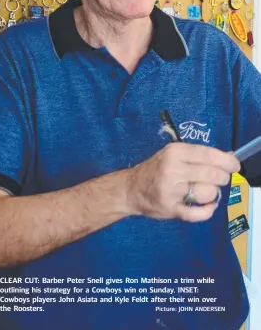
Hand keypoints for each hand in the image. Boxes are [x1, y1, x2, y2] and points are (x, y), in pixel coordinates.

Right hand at [125, 143, 240, 221]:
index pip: (209, 155)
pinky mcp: (170, 208)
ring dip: (213, 194)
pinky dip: (207, 211)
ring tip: (206, 192)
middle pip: (212, 174)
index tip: (235, 165)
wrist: (130, 188)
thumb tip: (228, 156)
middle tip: (219, 180)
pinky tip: (208, 207)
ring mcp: (171, 190)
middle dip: (222, 178)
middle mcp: (173, 169)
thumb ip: (199, 155)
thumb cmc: (156, 169)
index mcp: (175, 152)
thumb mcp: (173, 154)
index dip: (227, 161)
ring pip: (207, 193)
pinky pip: (197, 213)